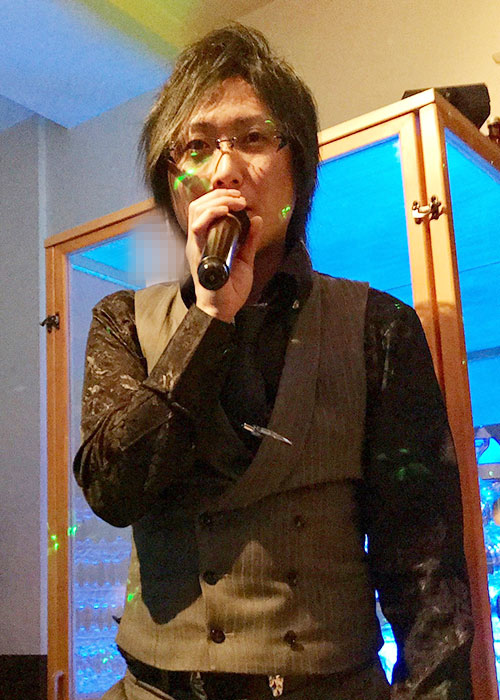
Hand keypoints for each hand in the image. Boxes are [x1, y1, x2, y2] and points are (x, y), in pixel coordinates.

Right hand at [185, 188, 262, 321]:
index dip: (219, 198)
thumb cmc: (230, 288)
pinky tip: (225, 211)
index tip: (239, 198)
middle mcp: (198, 241)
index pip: (204, 210)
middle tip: (238, 198)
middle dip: (219, 195)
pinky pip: (198, 228)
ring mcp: (196, 246)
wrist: (224, 309)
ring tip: (234, 202)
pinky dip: (211, 214)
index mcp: (206, 240)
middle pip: (197, 205)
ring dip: (216, 201)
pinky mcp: (198, 253)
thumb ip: (249, 239)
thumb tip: (257, 219)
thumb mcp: (245, 258)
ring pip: (195, 211)